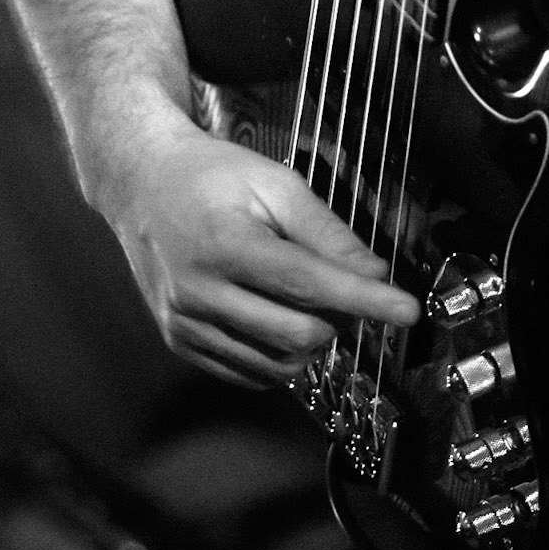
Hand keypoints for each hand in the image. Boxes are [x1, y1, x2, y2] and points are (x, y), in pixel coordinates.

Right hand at [109, 117, 420, 388]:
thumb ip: (327, 231)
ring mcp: (185, 322)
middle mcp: (199, 289)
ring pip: (278, 365)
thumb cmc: (210, 176)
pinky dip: (277, 356)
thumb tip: (374, 274)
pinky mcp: (180, 342)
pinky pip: (249, 373)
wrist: (141, 183)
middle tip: (342, 286)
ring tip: (302, 296)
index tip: (407, 311)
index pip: (310, 284)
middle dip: (337, 317)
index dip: (366, 300)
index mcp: (225, 241)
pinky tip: (273, 315)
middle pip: (300, 335)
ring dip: (309, 341)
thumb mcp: (274, 183)